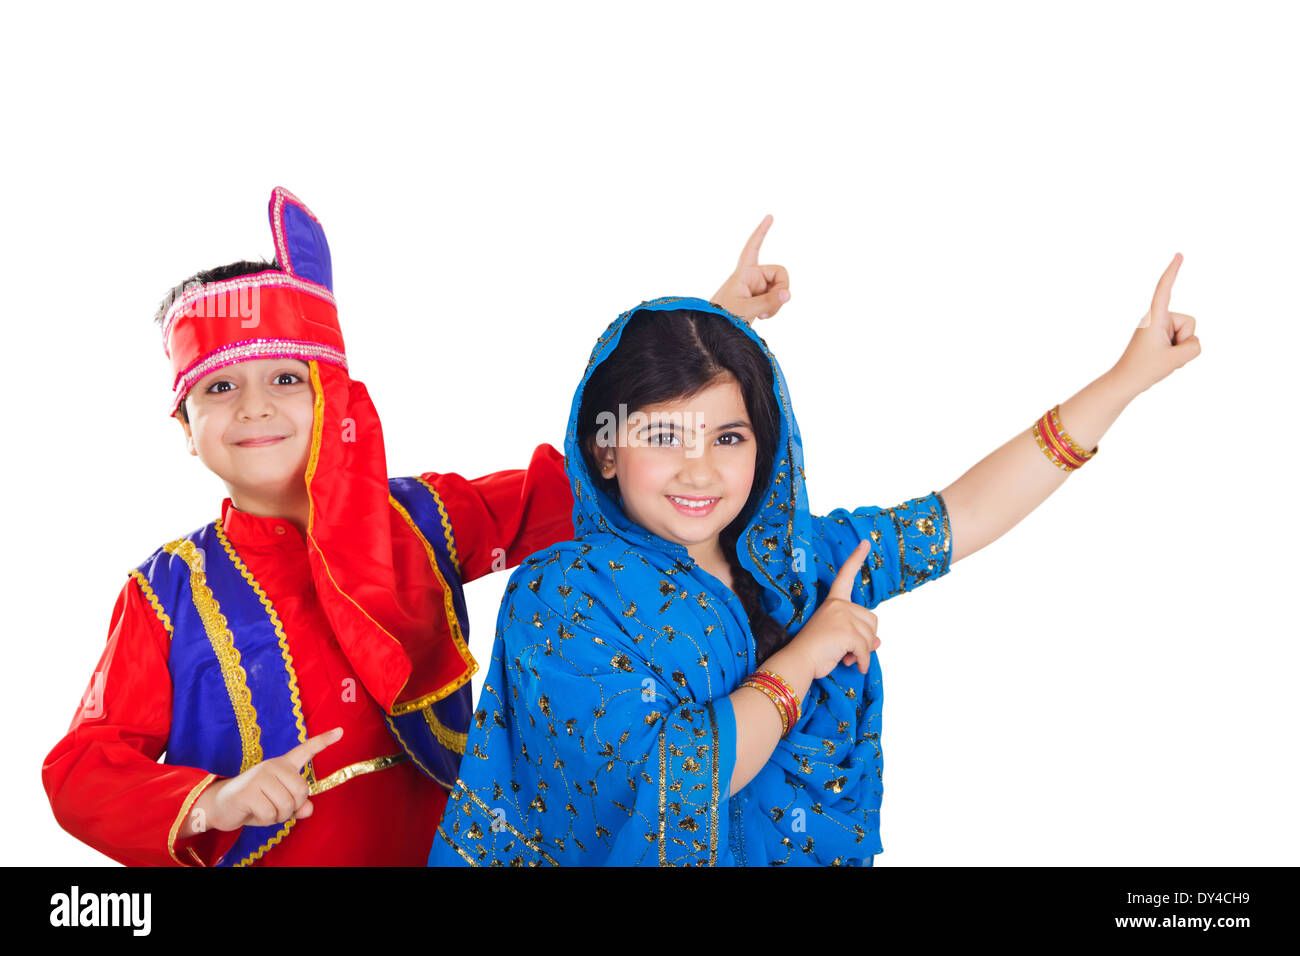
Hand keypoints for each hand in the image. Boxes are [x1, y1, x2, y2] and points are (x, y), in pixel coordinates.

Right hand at [192, 727, 342, 833]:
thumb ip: (297, 806)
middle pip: (301, 792)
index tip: (341, 731)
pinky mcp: (249, 791)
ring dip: (278, 816)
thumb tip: (309, 809)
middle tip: (275, 807)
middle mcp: (273, 766)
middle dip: (292, 808)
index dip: (324, 741)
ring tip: (263, 809)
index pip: (306, 750)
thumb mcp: (278, 805)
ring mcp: (260, 776)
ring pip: (287, 805)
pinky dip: (266, 820)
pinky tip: (253, 812)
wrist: (219, 806)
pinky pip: (271, 814)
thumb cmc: (253, 804)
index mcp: (283, 765)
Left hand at [710, 215, 790, 321]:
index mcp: (744, 272)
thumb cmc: (724, 317)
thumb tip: (788, 294)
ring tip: (762, 315)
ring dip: (776, 303)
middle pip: (780, 273)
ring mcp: (758, 289)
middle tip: (771, 307)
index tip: (770, 216)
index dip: (761, 232)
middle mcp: (753, 277)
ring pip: (781, 289)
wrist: (716, 331)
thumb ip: (769, 302)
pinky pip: (777, 300)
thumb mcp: (746, 309)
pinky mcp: (760, 300)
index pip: (753, 247)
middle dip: (781, 290)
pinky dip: (774, 309)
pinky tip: (763, 317)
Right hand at [785, 540, 879, 680]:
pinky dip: (863, 661)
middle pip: (871, 620)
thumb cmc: (815, 651)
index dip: (856, 559)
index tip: (865, 543)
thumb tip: (878, 642)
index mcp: (834, 602)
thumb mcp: (839, 639)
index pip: (846, 576)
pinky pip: (866, 649)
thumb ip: (859, 636)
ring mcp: (843, 616)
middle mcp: (840, 605)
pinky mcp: (847, 632)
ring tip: (845, 656)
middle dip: (865, 639)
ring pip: (871, 636)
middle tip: (847, 650)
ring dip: (863, 652)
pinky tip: (856, 665)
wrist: (799, 661)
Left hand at [1112, 253, 1201, 396]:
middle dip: (1184, 341)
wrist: (1125, 382)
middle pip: (1190, 323)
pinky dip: (1178, 354)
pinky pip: (1182, 342)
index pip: (1164, 289)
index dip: (1172, 272)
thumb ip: (1194, 346)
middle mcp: (1157, 318)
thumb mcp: (1177, 359)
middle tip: (1163, 355)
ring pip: (1188, 334)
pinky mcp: (1160, 336)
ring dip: (1180, 349)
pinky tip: (1163, 360)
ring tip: (1161, 358)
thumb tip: (1192, 343)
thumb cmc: (1145, 369)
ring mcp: (1159, 328)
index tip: (1179, 255)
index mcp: (1155, 317)